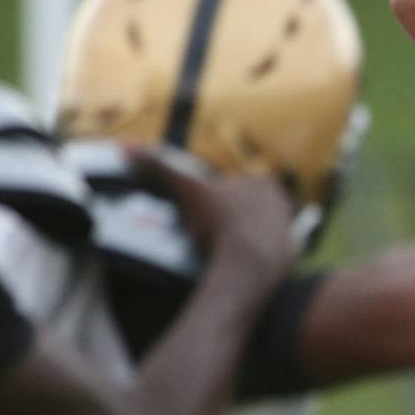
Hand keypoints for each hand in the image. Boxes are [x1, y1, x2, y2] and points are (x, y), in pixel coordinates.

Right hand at [128, 145, 296, 282]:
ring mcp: (287, 232)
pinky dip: (253, 259)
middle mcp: (281, 204)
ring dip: (240, 239)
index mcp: (262, 183)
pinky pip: (266, 256)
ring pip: (256, 231)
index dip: (212, 203)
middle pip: (246, 209)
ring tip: (221, 254)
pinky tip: (238, 266)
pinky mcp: (289, 258)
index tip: (202, 219)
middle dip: (229, 220)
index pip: (233, 187)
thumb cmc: (219, 225)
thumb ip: (159, 168)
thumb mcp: (186, 192)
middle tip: (210, 238)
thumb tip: (125, 146)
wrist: (247, 267)